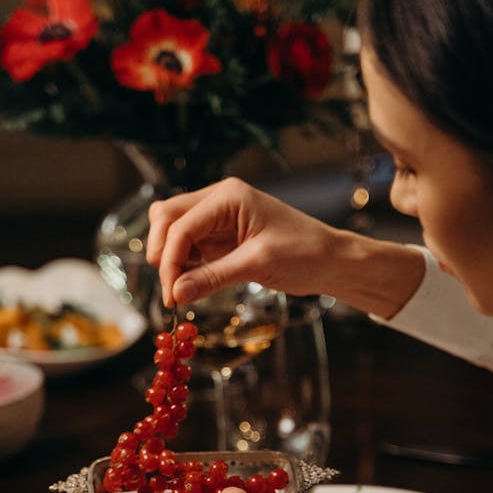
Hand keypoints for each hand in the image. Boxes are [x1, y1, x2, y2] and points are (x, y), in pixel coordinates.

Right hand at [146, 177, 337, 306]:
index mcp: (228, 196)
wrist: (330, 259)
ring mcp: (216, 217)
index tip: (171, 296)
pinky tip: (190, 283)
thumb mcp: (257, 265)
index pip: (181, 225)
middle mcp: (218, 200)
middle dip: (162, 254)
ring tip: (179, 290)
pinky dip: (181, 264)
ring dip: (169, 258)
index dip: (169, 260)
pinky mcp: (219, 236)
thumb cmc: (303, 253)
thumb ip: (213, 277)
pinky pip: (187, 245)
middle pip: (167, 218)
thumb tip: (175, 293)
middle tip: (170, 292)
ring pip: (172, 229)